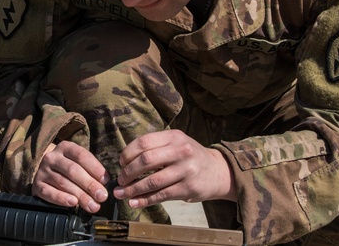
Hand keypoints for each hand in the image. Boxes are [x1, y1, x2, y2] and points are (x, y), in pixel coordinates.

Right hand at [32, 141, 109, 213]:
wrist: (45, 173)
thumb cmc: (68, 169)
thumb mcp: (78, 163)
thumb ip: (90, 170)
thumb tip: (105, 184)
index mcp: (65, 147)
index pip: (81, 155)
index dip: (95, 168)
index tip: (106, 181)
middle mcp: (52, 157)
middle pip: (72, 170)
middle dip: (89, 184)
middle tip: (102, 196)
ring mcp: (43, 171)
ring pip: (63, 182)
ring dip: (80, 195)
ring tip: (92, 205)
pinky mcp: (37, 185)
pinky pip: (49, 192)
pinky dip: (61, 198)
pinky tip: (73, 203)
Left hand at [114, 129, 234, 207]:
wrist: (218, 171)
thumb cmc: (189, 156)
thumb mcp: (176, 143)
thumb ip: (155, 147)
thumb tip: (125, 162)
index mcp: (173, 137)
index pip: (144, 142)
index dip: (127, 153)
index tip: (121, 163)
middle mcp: (180, 151)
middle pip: (146, 161)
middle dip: (128, 172)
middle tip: (120, 180)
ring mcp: (185, 170)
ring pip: (152, 181)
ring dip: (133, 189)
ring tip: (121, 193)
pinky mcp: (188, 188)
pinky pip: (161, 195)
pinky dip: (145, 200)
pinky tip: (134, 202)